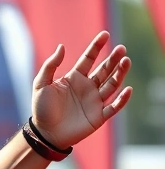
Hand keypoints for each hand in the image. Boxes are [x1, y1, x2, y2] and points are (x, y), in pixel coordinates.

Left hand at [31, 31, 131, 148]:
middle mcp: (87, 87)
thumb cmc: (41, 109)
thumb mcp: (41, 85)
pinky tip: (126, 89)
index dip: (97, 46)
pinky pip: (114, 106)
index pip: (89, 58)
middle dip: (113, 59)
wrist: (45, 133)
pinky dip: (121, 99)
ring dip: (120, 73)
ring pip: (112, 84)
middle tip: (121, 49)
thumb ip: (50, 66)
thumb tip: (62, 47)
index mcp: (75, 78)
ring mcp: (94, 101)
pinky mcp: (99, 116)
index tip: (105, 34)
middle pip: (104, 70)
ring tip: (126, 61)